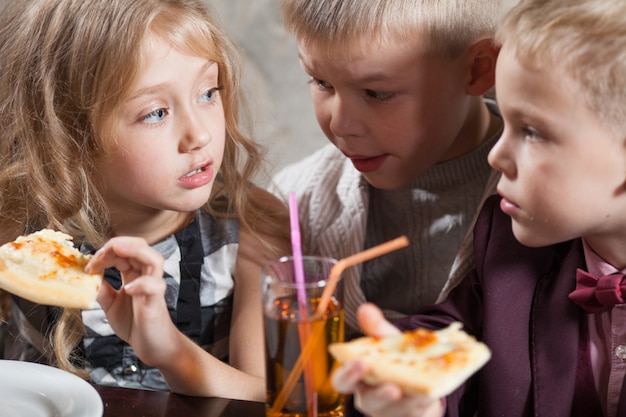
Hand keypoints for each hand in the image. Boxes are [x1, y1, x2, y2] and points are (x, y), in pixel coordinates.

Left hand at [86, 237, 174, 365]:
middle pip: (140, 246)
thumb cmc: (136, 324)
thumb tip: (83, 278)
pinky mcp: (156, 302)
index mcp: (135, 274)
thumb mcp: (110, 304)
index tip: (88, 265)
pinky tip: (128, 289)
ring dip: (134, 251)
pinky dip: (142, 283)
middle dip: (117, 245)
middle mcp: (146, 276)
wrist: (153, 346)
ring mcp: (153, 288)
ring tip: (116, 252)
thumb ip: (101, 289)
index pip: (124, 251)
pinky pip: (154, 286)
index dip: (105, 253)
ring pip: (154, 259)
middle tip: (97, 256)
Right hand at [331, 303, 442, 416]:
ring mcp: (390, 410)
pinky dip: (423, 402)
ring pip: (394, 411)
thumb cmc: (395, 361)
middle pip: (368, 401)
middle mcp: (370, 397)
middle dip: (379, 396)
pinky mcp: (409, 415)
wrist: (419, 380)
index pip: (342, 381)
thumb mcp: (386, 342)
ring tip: (418, 392)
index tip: (361, 362)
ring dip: (406, 402)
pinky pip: (414, 412)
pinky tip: (431, 393)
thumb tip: (365, 308)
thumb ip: (375, 328)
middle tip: (392, 388)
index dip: (348, 374)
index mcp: (359, 378)